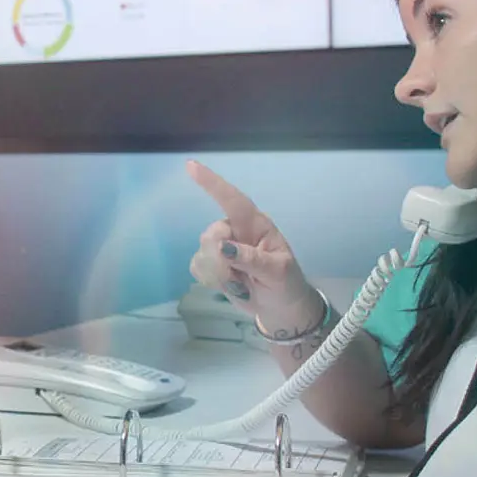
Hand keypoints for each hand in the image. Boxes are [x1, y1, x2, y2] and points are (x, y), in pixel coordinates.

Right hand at [186, 159, 323, 335]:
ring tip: (240, 283)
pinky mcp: (212, 263)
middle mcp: (236, 230)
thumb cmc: (285, 284)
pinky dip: (211, 279)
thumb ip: (251, 258)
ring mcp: (222, 247)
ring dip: (218, 272)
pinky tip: (229, 285)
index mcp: (256, 225)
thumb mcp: (277, 272)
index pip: (233, 200)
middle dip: (220, 259)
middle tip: (240, 277)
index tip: (191, 166)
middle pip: (212, 234)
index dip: (212, 183)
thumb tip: (223, 246)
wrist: (280, 310)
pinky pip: (197, 265)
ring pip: (203, 252)